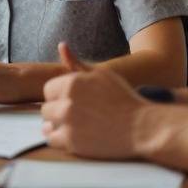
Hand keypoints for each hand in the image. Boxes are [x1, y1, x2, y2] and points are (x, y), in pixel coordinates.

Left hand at [41, 43, 146, 158]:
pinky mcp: (71, 143)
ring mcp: (67, 124)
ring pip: (47, 125)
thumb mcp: (101, 75)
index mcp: (72, 83)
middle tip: (74, 115)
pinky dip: (60, 139)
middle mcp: (67, 103)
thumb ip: (76, 64)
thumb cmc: (123, 98)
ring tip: (73, 126)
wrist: (140, 126)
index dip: (59, 96)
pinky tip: (73, 136)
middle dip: (57, 111)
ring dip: (56, 126)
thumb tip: (61, 45)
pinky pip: (53, 140)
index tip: (71, 101)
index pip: (49, 89)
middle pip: (47, 108)